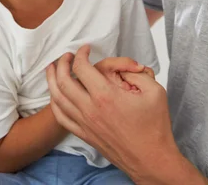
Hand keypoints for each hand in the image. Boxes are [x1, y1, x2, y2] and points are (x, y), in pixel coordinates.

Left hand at [46, 45, 207, 184]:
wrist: (151, 159)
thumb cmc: (155, 126)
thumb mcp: (155, 90)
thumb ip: (137, 73)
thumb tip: (123, 68)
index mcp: (106, 95)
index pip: (82, 67)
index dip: (81, 53)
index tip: (85, 49)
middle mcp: (90, 109)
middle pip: (63, 80)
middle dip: (62, 63)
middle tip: (67, 56)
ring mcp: (85, 123)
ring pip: (57, 98)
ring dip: (52, 79)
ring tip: (52, 68)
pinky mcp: (84, 134)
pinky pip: (61, 117)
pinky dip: (54, 102)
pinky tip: (55, 95)